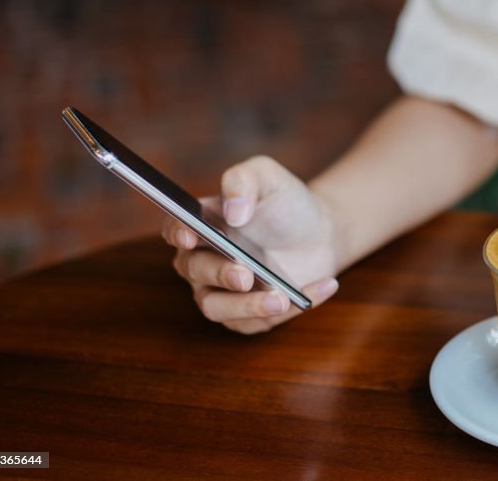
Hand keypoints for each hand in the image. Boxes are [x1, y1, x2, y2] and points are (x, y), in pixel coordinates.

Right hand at [163, 155, 342, 333]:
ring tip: (282, 298)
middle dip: (219, 274)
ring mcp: (223, 291)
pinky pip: (260, 321)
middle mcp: (204, 260)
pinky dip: (291, 309)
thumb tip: (233, 212)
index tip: (191, 235)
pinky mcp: (249, 314)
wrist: (320, 232)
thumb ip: (243, 181)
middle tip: (245, 275)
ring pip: (217, 308)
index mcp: (203, 224)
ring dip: (247, 306)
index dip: (177, 233)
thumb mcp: (268, 176)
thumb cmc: (286, 202)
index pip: (175, 229)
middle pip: (195, 271)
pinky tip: (322, 285)